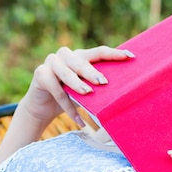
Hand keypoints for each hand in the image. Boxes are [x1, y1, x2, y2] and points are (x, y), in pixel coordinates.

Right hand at [20, 46, 134, 125]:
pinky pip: (55, 89)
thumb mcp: (86, 89)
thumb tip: (123, 93)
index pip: (99, 52)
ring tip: (88, 94)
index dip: (114, 54)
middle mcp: (66, 55)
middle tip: (104, 83)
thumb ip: (97, 85)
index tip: (131, 56)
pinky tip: (79, 120)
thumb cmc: (70, 96)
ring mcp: (51, 61)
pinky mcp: (40, 73)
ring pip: (66, 73)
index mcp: (81, 55)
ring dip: (78, 84)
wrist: (43, 107)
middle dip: (93, 72)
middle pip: (82, 62)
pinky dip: (67, 106)